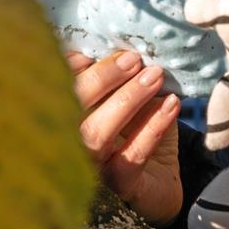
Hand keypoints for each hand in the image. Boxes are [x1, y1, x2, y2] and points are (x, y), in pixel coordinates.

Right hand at [69, 50, 181, 226]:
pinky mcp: (120, 185)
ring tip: (155, 75)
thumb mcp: (132, 98)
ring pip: (97, 134)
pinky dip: (153, 127)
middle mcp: (72, 142)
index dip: (69, 65)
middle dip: (102, 78)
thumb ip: (122, 75)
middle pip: (71, 108)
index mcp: (69, 115)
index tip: (95, 46)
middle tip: (134, 58)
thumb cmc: (140, 132)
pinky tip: (171, 105)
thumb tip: (125, 43)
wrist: (161, 181)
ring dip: (128, 100)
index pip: (57, 87)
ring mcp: (92, 166)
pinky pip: (132, 156)